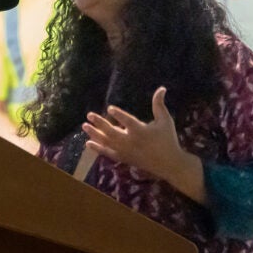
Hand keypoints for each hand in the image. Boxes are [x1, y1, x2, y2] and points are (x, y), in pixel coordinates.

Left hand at [82, 87, 206, 203]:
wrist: (168, 164)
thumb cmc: (167, 139)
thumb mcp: (165, 120)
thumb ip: (159, 105)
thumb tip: (162, 88)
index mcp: (141, 131)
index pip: (128, 122)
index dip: (119, 115)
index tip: (110, 108)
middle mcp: (131, 142)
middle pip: (112, 132)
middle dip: (100, 123)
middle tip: (89, 115)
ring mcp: (125, 151)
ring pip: (107, 142)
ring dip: (95, 134)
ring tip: (84, 126)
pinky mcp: (123, 158)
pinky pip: (107, 153)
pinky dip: (98, 148)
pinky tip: (88, 143)